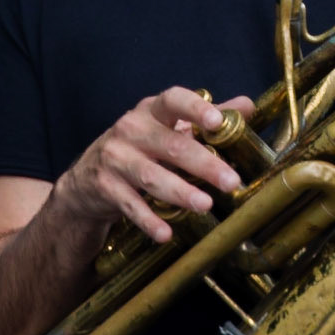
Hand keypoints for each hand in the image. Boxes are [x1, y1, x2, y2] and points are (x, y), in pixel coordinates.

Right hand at [53, 87, 254, 244]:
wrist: (87, 178)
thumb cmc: (140, 148)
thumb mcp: (167, 127)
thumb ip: (204, 118)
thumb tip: (247, 107)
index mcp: (151, 111)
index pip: (173, 100)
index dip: (195, 109)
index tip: (217, 122)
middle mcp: (131, 129)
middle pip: (171, 145)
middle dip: (203, 164)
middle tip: (231, 182)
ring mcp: (115, 158)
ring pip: (151, 176)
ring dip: (180, 192)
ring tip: (204, 205)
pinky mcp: (105, 186)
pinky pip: (130, 204)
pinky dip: (148, 220)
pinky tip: (166, 233)